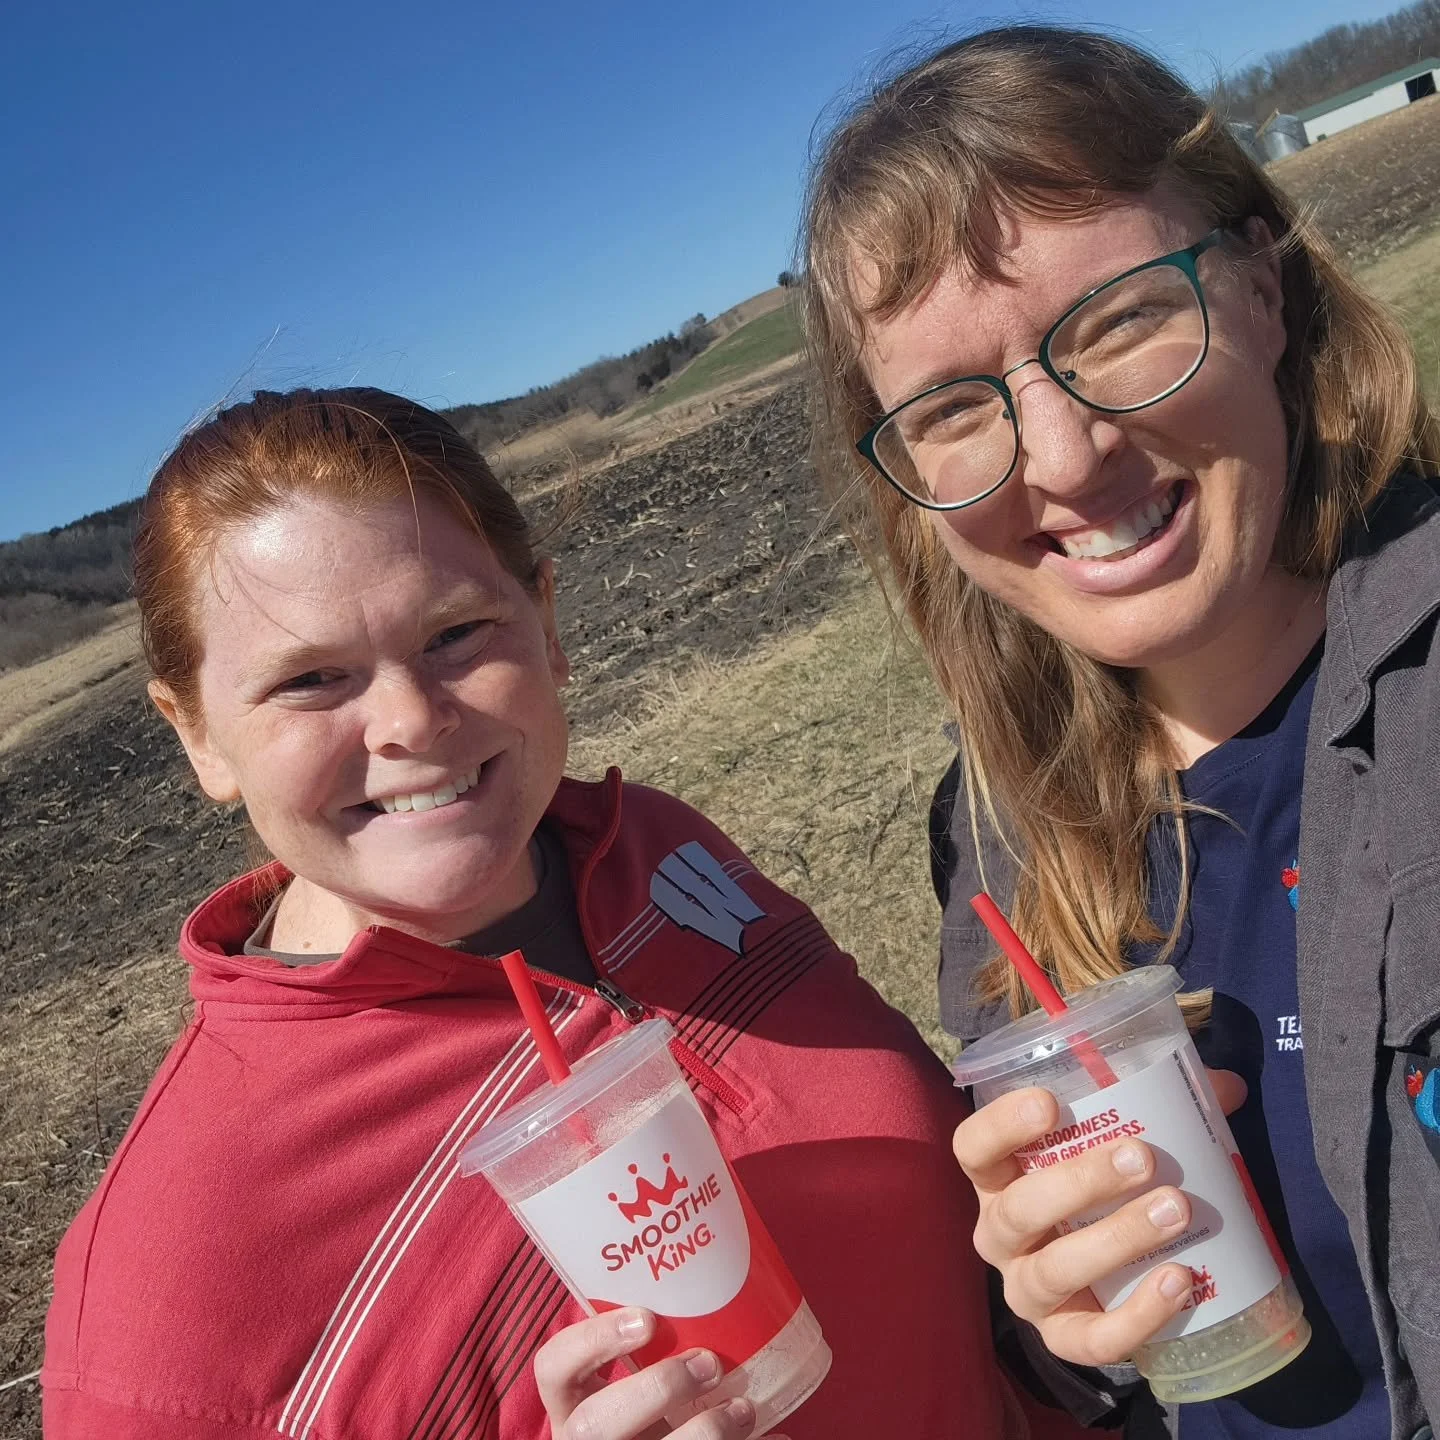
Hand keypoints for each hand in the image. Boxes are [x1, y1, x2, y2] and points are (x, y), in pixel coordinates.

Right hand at [534, 1308, 783, 1438]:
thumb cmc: (655, 1405)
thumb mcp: (638, 1378)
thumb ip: (658, 1345)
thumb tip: (731, 1277)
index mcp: (574, 1401)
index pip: (552, 1367)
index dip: (591, 1341)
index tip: (647, 1317)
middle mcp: (584, 1439)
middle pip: (593, 1425)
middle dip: (656, 1390)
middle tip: (710, 1364)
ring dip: (705, 1433)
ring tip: (745, 1408)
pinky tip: (777, 1438)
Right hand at [952, 1068, 1246, 1368]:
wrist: (1106, 1277)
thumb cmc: (1102, 1190)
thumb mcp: (1110, 1142)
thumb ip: (1158, 1108)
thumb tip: (1226, 1087)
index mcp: (997, 1178)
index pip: (973, 1147)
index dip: (1001, 1125)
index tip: (1050, 1102)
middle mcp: (999, 1234)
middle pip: (1021, 1209)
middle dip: (1082, 1181)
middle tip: (1143, 1156)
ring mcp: (1026, 1289)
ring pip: (1054, 1270)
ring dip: (1116, 1238)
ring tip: (1176, 1209)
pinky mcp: (1063, 1338)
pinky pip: (1091, 1338)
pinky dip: (1137, 1314)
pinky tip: (1179, 1280)